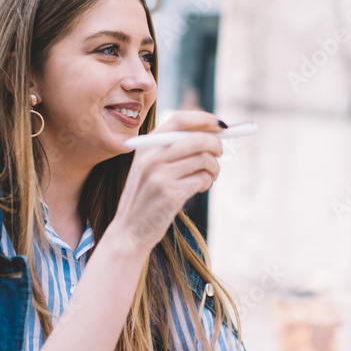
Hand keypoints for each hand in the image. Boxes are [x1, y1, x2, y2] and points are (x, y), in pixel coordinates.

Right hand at [110, 111, 223, 251]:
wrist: (130, 230)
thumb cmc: (147, 197)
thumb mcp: (150, 167)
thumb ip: (173, 149)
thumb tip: (213, 133)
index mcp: (147, 145)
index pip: (179, 119)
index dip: (204, 119)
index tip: (221, 125)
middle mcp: (152, 157)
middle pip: (198, 138)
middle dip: (216, 144)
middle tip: (219, 153)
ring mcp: (160, 175)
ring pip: (205, 159)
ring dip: (214, 168)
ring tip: (208, 176)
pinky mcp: (171, 193)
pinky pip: (202, 178)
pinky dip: (206, 182)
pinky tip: (199, 188)